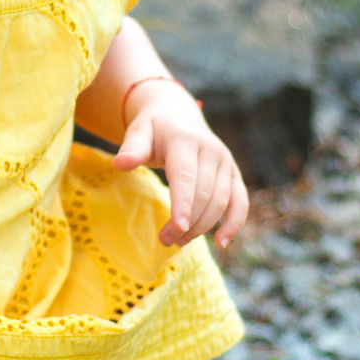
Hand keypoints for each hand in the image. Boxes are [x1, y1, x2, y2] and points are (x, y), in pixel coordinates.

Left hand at [108, 82, 249, 249]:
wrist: (178, 116)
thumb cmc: (154, 130)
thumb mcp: (139, 133)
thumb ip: (131, 149)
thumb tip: (119, 164)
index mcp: (185, 140)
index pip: (185, 176)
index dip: (183, 204)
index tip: (177, 227)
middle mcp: (211, 150)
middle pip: (204, 194)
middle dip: (186, 222)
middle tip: (165, 240)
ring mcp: (226, 162)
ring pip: (220, 202)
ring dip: (202, 227)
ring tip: (178, 241)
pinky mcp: (234, 173)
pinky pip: (240, 201)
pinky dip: (234, 223)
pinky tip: (221, 242)